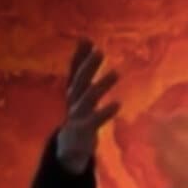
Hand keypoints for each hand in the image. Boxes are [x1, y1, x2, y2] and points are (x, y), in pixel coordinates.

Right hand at [56, 39, 119, 174]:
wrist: (69, 148)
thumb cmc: (80, 117)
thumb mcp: (79, 96)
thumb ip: (82, 74)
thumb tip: (84, 48)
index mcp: (73, 92)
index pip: (74, 70)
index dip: (80, 55)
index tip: (86, 39)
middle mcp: (74, 100)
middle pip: (81, 80)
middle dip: (89, 66)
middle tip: (100, 52)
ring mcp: (79, 114)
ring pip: (89, 97)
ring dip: (102, 84)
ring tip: (117, 73)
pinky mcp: (85, 128)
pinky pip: (97, 118)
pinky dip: (106, 111)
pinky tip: (118, 104)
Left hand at [153, 106, 187, 187]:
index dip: (183, 117)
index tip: (177, 111)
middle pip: (178, 139)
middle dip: (166, 126)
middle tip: (157, 118)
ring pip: (170, 157)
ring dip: (160, 143)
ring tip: (153, 133)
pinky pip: (171, 179)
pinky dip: (164, 166)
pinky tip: (160, 159)